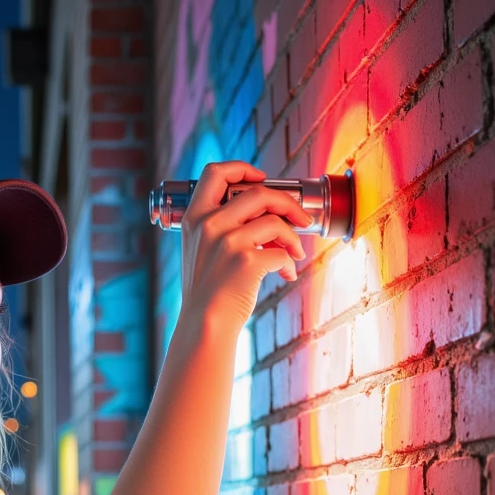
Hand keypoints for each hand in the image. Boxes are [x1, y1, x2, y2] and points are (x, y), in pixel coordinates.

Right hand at [179, 160, 310, 335]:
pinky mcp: (246, 261)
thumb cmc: (208, 291)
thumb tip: (268, 213)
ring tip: (295, 252)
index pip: (215, 172)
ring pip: (276, 221)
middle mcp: (209, 225)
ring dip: (293, 237)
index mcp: (194, 217)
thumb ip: (221, 225)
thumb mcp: (200, 249)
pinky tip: (286, 274)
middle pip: (259, 192)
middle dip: (288, 203)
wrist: (204, 325)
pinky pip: (282, 252)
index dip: (243, 168)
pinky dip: (289, 263)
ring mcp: (227, 242)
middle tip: (301, 219)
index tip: (261, 179)